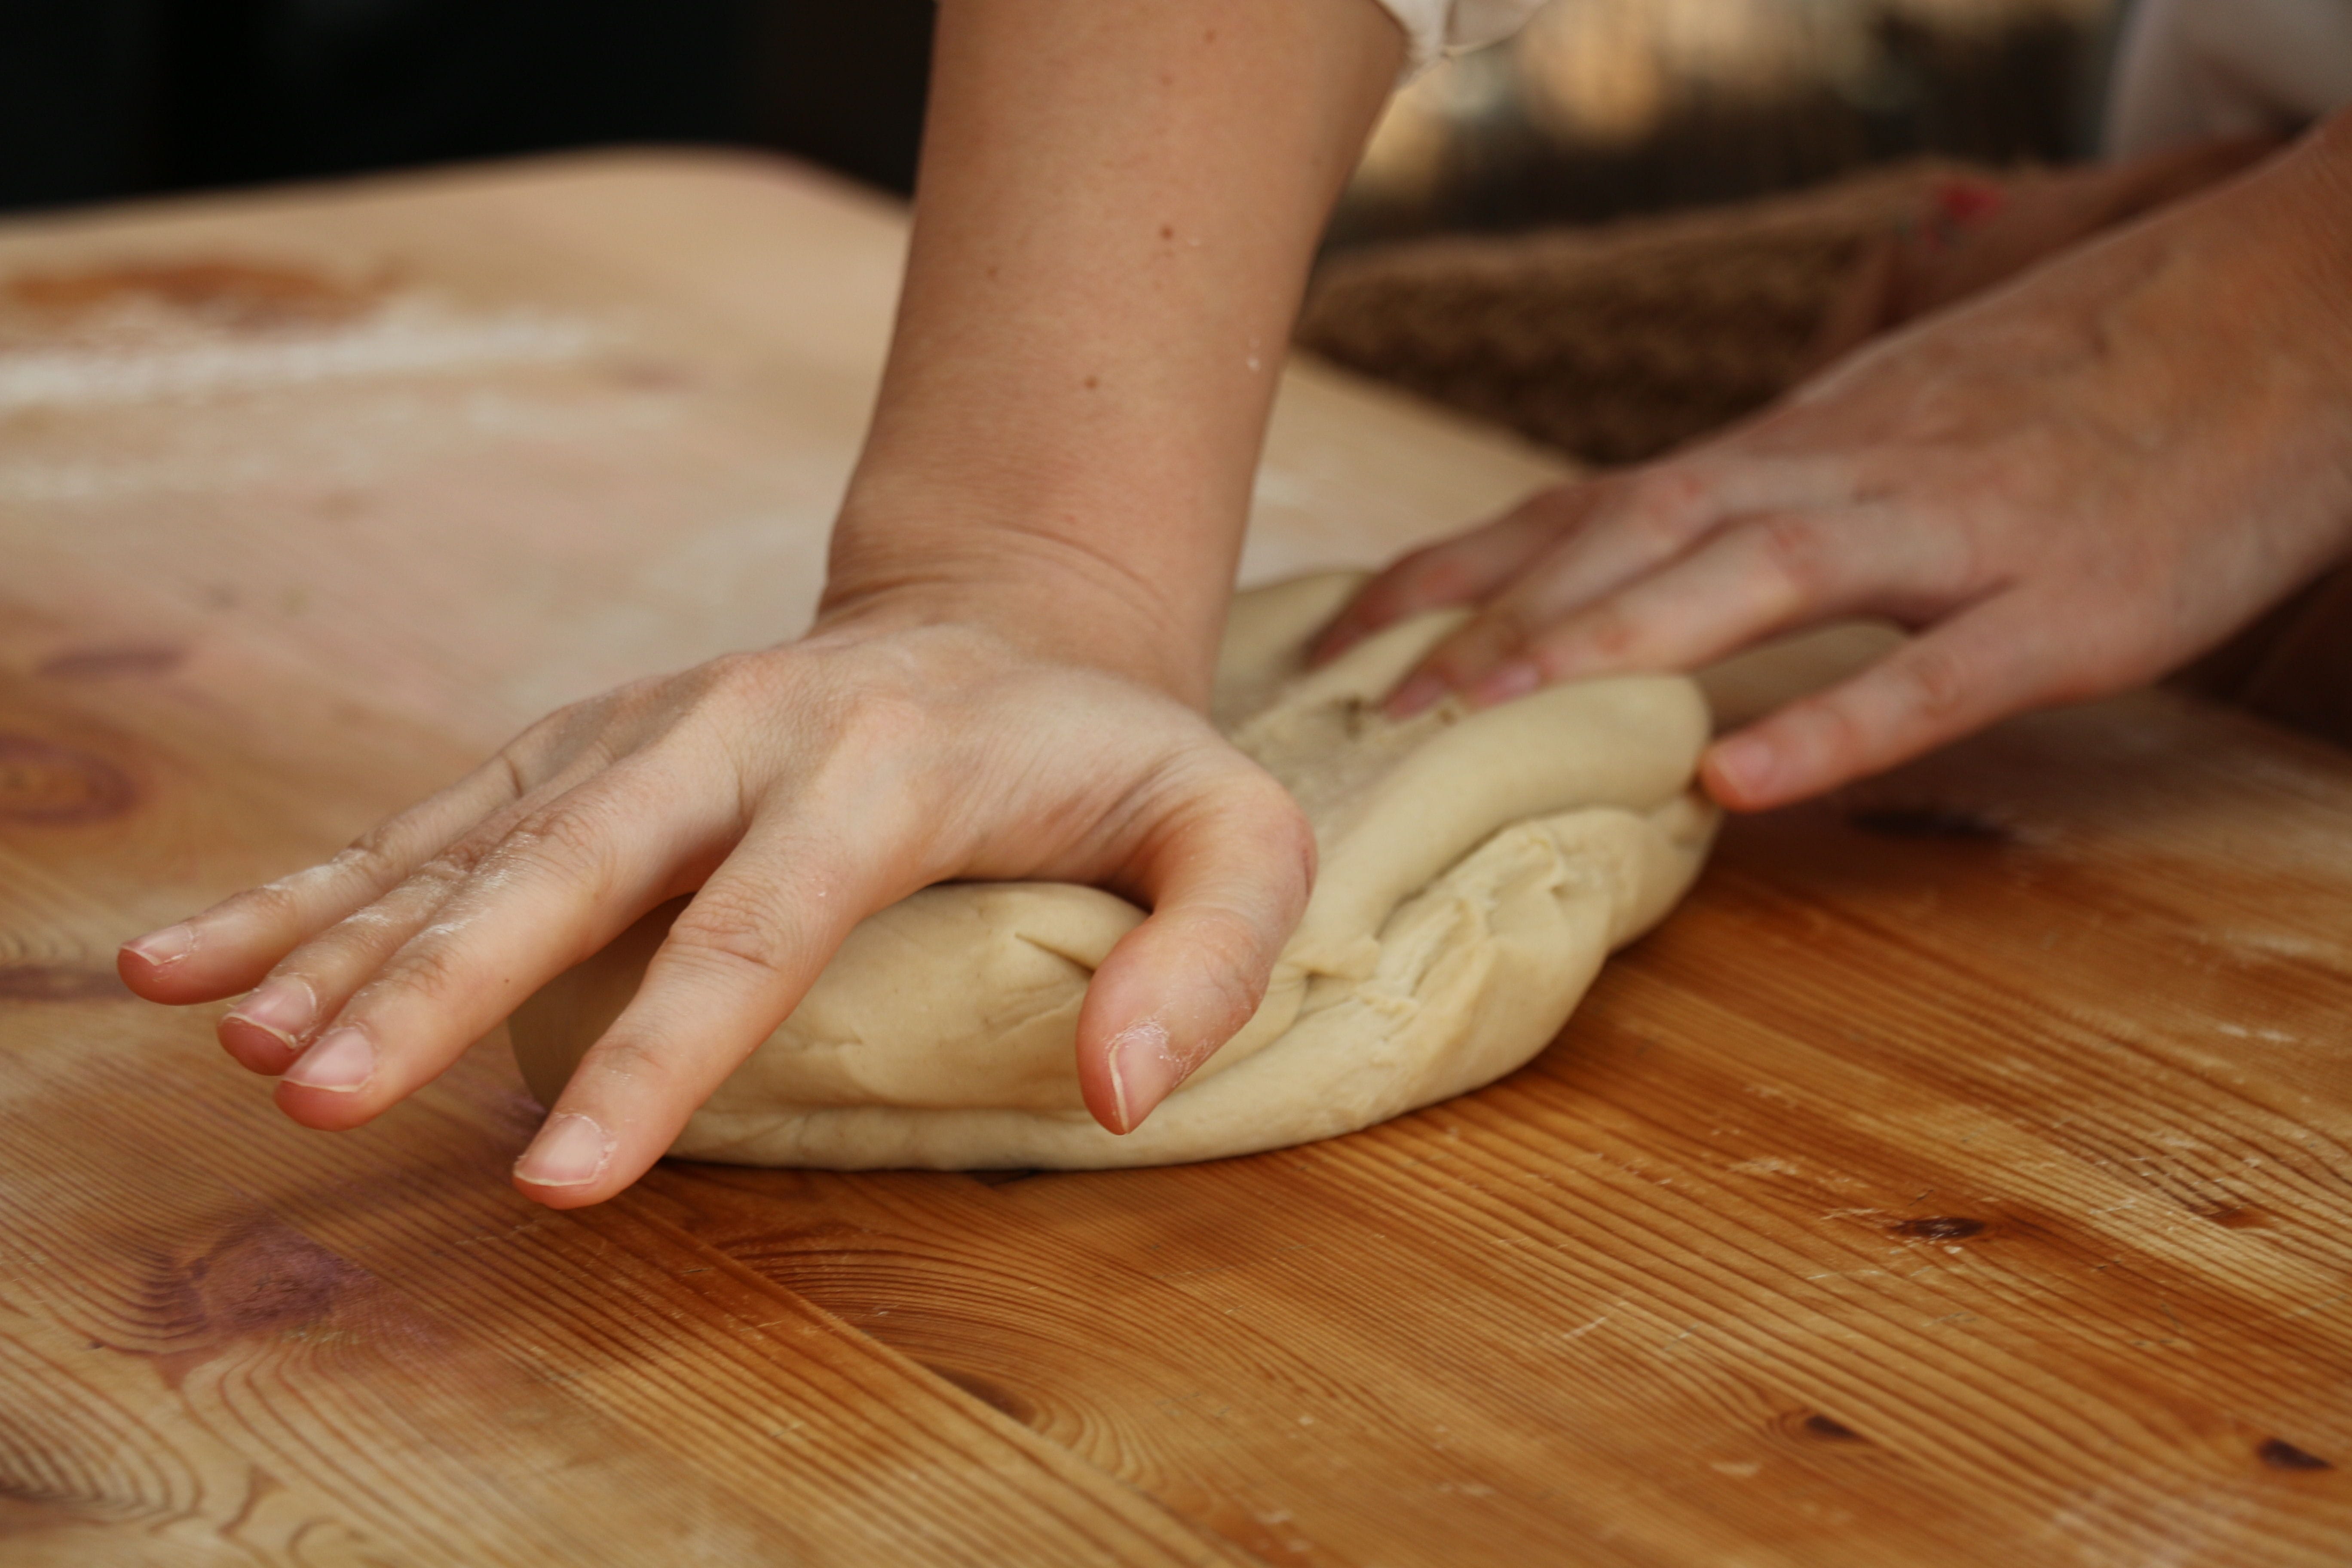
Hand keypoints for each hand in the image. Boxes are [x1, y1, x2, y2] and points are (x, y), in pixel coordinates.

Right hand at [118, 577, 1311, 1206]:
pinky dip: (325, 886)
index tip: (561, 1181)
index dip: (658, 1061)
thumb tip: (1121, 1096)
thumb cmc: (1120, 748)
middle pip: (569, 870)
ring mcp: (646, 729)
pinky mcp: (592, 741)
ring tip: (225, 1029)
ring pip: (474, 839)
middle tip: (321, 1096)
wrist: (1009, 610)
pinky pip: (443, 815)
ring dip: (347, 936)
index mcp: (882, 768)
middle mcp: (736, 732)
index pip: (755, 932)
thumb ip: (1215, 949)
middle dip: (436, 986)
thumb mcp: (1236, 829)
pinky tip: (207, 957)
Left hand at [1315, 114, 2351, 810]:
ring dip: (1604, 641)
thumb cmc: (2073, 391)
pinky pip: (1934, 670)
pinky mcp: (2068, 606)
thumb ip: (1769, 500)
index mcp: (1799, 450)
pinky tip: (1736, 781)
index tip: (1338, 634)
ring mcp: (1955, 535)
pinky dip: (1832, 722)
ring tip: (1476, 716)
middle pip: (1632, 531)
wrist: (2291, 315)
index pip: (1588, 501)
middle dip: (1487, 614)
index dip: (1456, 566)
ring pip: (1752, 579)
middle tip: (1357, 701)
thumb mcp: (1888, 431)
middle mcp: (1844, 474)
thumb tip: (1646, 567)